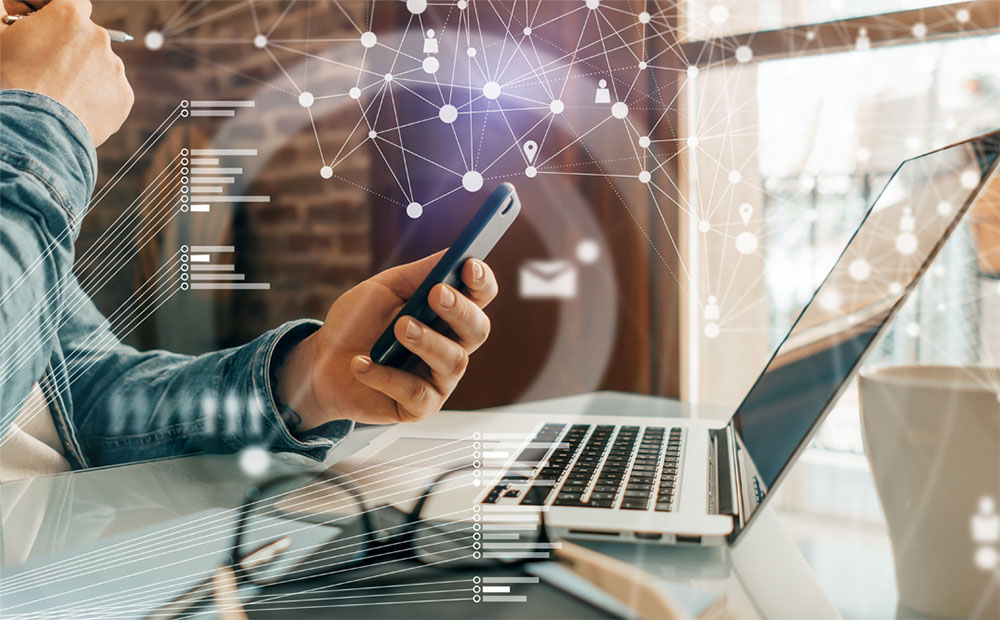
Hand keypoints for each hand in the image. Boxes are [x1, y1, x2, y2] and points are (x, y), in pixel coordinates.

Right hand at [0, 0, 133, 146]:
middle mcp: (99, 37)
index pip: (75, 5)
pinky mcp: (125, 96)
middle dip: (75, 51)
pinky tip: (77, 109)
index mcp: (70, 16)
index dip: (63, 20)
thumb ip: (9, 15)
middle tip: (53, 71)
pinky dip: (98, 101)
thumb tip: (10, 10)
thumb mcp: (1, 38)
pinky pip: (112, 94)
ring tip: (63, 95)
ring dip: (87, 77)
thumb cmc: (13, 78)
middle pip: (90, 39)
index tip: (55, 33)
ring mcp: (115, 68)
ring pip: (102, 68)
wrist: (37, 126)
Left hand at [276, 253, 498, 427]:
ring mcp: (439, 378)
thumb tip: (453, 254)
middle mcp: (452, 345)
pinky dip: (386, 375)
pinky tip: (362, 362)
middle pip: (478, 329)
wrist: (322, 361)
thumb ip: (419, 274)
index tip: (469, 266)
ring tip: (399, 328)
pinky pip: (416, 392)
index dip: (482, 282)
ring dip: (426, 341)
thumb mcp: (384, 289)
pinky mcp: (420, 407)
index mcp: (448, 313)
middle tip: (436, 295)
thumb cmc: (357, 323)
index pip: (480, 296)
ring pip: (453, 361)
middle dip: (461, 310)